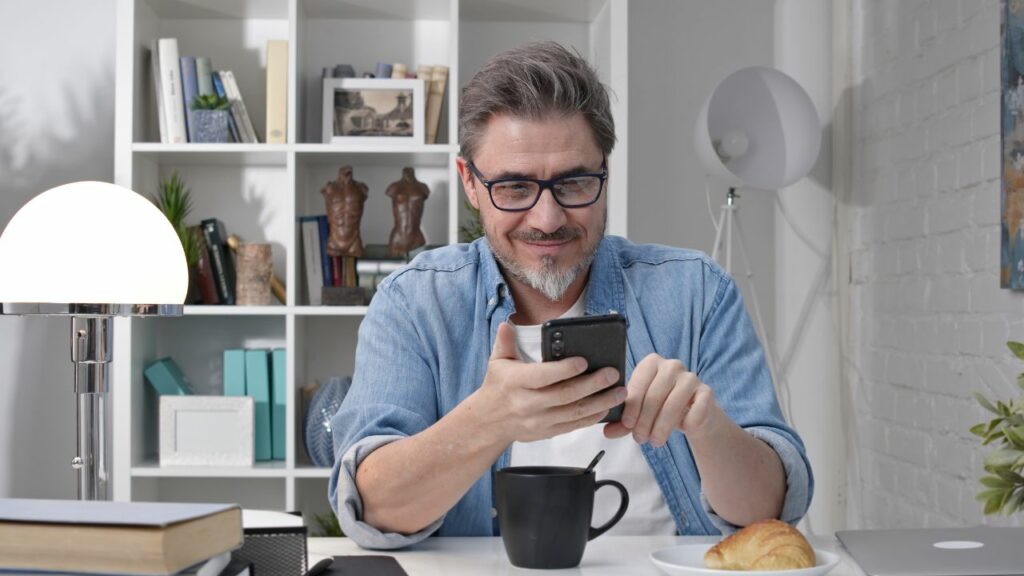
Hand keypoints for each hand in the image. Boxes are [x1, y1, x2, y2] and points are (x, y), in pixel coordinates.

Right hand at [472, 322, 626, 443]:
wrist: (489, 422)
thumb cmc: (498, 387)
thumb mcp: (497, 362)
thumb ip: (504, 342)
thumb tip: (507, 325)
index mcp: (516, 382)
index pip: (544, 376)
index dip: (565, 369)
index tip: (584, 361)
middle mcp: (528, 404)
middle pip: (566, 395)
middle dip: (593, 384)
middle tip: (612, 373)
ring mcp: (539, 421)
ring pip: (575, 412)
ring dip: (600, 402)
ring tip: (619, 392)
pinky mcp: (547, 432)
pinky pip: (574, 425)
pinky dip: (592, 417)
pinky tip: (607, 407)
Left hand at [604, 353, 719, 445]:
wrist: (691, 415)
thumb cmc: (660, 410)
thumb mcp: (639, 415)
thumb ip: (623, 422)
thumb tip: (607, 432)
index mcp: (651, 363)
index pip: (639, 381)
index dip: (632, 405)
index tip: (627, 424)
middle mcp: (672, 365)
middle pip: (655, 394)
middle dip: (645, 420)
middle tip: (640, 439)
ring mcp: (691, 377)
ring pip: (674, 402)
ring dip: (663, 425)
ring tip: (655, 441)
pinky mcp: (707, 392)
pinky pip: (697, 408)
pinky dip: (688, 422)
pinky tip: (682, 429)